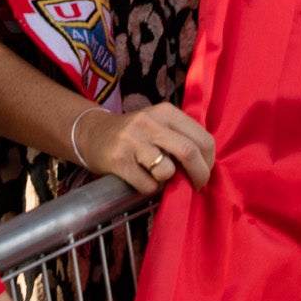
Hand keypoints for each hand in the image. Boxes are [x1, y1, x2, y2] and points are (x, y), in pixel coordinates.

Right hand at [75, 102, 213, 195]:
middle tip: (196, 186)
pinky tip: (140, 179)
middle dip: (199, 175)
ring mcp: (132, 140)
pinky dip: (149, 189)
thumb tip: (206, 165)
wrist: (92, 133)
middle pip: (188, 152)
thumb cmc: (135, 135)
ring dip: (167, 181)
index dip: (209, 161)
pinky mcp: (118, 160)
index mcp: (166, 112)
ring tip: (156, 176)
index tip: (205, 171)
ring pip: (166, 171)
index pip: (202, 138)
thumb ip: (181, 137)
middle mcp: (149, 122)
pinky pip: (146, 185)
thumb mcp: (159, 125)